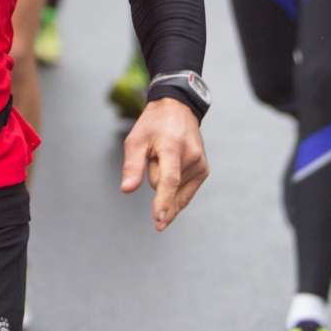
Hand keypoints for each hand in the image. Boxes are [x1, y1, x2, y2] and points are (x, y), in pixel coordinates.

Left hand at [120, 96, 207, 230]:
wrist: (177, 110)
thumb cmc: (153, 125)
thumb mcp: (135, 140)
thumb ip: (132, 166)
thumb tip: (127, 190)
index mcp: (173, 147)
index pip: (169, 181)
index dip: (163, 202)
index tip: (159, 219)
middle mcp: (192, 157)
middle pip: (164, 186)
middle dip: (154, 175)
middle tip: (156, 153)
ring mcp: (200, 165)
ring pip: (174, 190)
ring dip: (165, 179)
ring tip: (167, 155)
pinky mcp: (204, 171)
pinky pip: (184, 192)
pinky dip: (174, 185)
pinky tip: (173, 165)